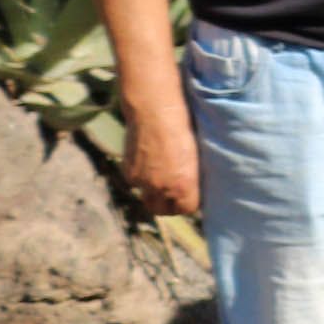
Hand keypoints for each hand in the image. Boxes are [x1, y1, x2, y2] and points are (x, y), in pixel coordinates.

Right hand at [118, 90, 200, 218]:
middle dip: (168, 205)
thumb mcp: (195, 156)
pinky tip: (147, 164)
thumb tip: (194, 186)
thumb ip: (192, 176)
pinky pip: (135, 183)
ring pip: (146, 198)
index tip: (190, 196)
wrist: (155, 113)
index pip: (186, 209)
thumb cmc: (184, 129)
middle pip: (163, 210)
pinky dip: (140, 178)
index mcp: (184, 186)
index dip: (188, 203)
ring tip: (160, 180)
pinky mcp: (128, 173)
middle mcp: (162, 188)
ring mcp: (142, 182)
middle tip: (173, 194)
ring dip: (153, 194)